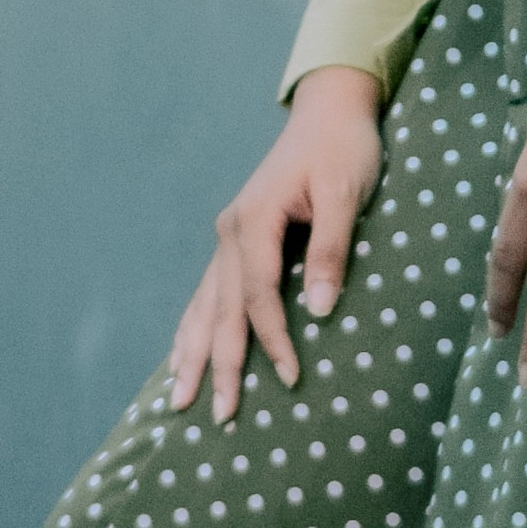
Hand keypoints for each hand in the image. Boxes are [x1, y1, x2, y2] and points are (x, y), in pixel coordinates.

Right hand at [169, 68, 384, 423]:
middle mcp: (231, 231)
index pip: (259, 295)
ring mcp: (227, 237)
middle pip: (221, 310)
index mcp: (255, 220)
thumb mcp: (346, 193)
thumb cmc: (344, 149)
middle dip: (219, 365)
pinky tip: (181, 356)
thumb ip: (333, 249)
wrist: (330, 111)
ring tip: (179, 401)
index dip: (272, 339)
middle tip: (220, 416)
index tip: (290, 377)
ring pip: (203, 306)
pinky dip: (192, 328)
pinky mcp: (235, 240)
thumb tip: (321, 311)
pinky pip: (206, 293)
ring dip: (192, 354)